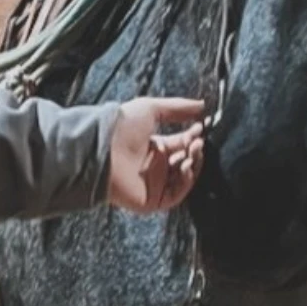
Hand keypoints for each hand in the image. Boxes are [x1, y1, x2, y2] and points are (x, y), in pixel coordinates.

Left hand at [105, 98, 206, 213]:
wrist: (103, 149)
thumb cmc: (122, 127)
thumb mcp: (151, 109)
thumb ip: (178, 108)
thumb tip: (202, 105)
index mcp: (154, 147)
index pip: (181, 144)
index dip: (193, 137)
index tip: (201, 127)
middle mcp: (155, 166)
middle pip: (185, 161)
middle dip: (195, 150)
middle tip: (197, 141)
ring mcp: (154, 184)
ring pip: (183, 179)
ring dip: (193, 164)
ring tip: (194, 150)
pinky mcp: (152, 200)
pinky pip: (176, 194)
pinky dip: (186, 182)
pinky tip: (186, 166)